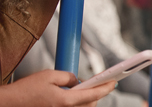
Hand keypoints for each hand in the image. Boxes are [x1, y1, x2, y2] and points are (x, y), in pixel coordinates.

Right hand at [0, 69, 114, 106]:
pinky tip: (73, 96)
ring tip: (84, 89)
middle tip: (98, 83)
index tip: (114, 82)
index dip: (106, 87)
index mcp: (65, 101)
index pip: (93, 95)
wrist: (9, 104)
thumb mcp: (49, 75)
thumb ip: (68, 76)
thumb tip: (78, 80)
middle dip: (97, 94)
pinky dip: (77, 104)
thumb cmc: (26, 90)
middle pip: (91, 104)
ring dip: (87, 100)